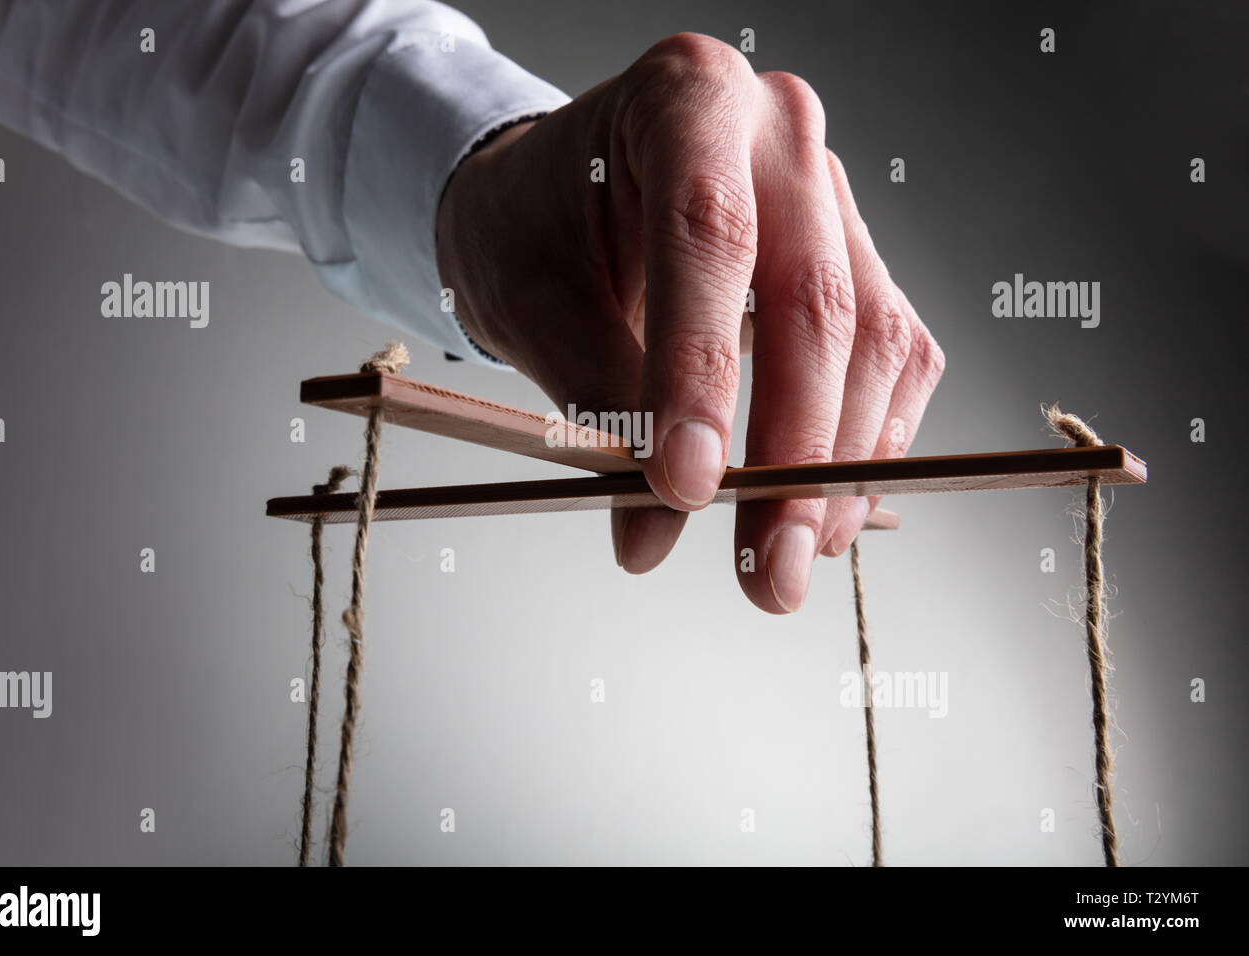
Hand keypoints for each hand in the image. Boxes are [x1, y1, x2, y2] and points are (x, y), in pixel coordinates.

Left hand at [436, 33, 944, 612]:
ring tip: (786, 557)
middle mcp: (778, 133)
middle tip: (762, 568)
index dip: (703, 371)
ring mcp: (832, 195)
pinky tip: (826, 506)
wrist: (557, 201)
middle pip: (813, 297)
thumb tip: (654, 531)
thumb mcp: (532, 300)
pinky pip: (893, 352)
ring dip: (839, 466)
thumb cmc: (534, 227)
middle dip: (793, 453)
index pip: (709, 235)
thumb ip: (597, 404)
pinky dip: (867, 439)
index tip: (688, 487)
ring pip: (872, 337)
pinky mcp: (859, 258)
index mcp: (684, 98)